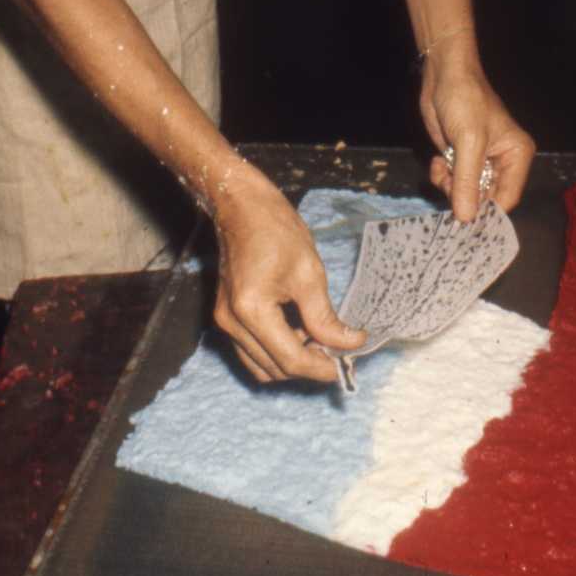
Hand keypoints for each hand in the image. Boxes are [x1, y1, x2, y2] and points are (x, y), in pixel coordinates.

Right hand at [211, 168, 363, 383]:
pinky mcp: (226, 316)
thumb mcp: (309, 272)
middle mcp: (232, 323)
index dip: (321, 368)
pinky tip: (297, 331)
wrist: (241, 206)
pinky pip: (251, 351)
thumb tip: (351, 344)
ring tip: (317, 340)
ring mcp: (225, 321)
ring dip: (290, 362)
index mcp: (252, 310)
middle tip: (337, 351)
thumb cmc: (276, 230)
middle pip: (274, 369)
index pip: (290, 359)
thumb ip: (326, 317)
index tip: (346, 365)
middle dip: (308, 366)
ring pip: (261, 366)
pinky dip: (275, 351)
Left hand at [421, 51, 534, 221]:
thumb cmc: (465, 101)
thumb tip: (466, 217)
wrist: (444, 75)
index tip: (464, 219)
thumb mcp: (468, 142)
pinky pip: (453, 180)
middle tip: (448, 185)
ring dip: (450, 186)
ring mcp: (480, 161)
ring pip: (466, 192)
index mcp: (517, 156)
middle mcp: (502, 162)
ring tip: (441, 168)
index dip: (486, 210)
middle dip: (464, 197)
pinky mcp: (460, 157)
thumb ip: (467, 181)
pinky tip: (437, 161)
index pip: (506, 198)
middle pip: (485, 198)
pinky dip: (442, 176)